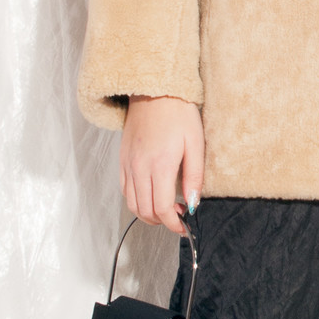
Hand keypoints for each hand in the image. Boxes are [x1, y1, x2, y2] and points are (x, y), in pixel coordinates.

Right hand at [120, 96, 203, 233]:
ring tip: (167, 207)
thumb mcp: (195, 144)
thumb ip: (194, 177)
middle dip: (162, 221)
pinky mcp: (122, 160)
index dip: (173, 224)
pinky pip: (125, 190)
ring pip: (132, 204)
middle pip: (145, 211)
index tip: (184, 226)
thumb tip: (194, 204)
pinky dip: (137, 201)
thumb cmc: (179, 114)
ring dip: (148, 214)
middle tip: (179, 215)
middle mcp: (140, 168)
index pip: (162, 208)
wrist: (155, 91)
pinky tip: (151, 194)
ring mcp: (128, 164)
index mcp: (160, 165)